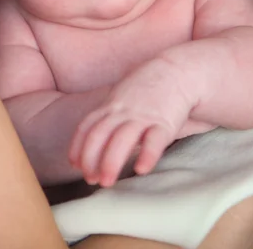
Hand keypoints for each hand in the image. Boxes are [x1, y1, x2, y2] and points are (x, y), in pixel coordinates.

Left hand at [69, 57, 194, 186]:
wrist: (177, 70)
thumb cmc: (148, 88)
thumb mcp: (122, 95)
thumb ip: (110, 113)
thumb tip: (97, 137)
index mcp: (111, 105)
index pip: (88, 126)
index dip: (79, 146)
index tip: (75, 164)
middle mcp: (123, 111)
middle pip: (100, 134)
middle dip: (91, 158)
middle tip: (90, 180)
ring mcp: (143, 116)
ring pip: (123, 138)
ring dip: (111, 161)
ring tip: (107, 182)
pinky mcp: (165, 122)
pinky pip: (154, 139)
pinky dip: (147, 155)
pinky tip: (142, 170)